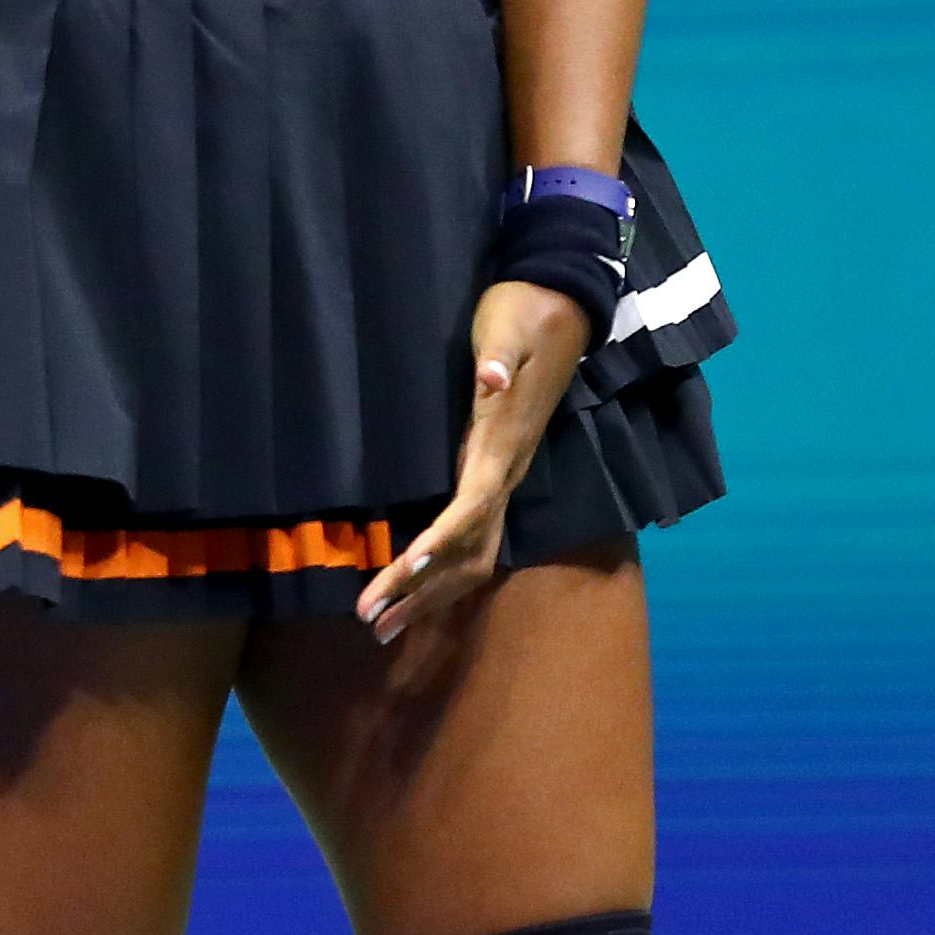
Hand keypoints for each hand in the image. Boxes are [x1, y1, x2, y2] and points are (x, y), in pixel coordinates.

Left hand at [355, 280, 592, 646]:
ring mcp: (504, 480)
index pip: (470, 507)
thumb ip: (499, 354)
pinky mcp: (496, 477)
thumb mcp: (508, 325)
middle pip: (469, 552)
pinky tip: (413, 590)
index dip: (438, 543)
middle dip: (423, 591)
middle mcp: (506, 474)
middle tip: (372, 622)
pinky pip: (472, 541)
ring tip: (383, 627)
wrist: (561, 307)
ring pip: (473, 558)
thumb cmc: (523, 312)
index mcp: (502, 446)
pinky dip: (441, 574)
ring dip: (430, 595)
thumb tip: (492, 378)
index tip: (403, 571)